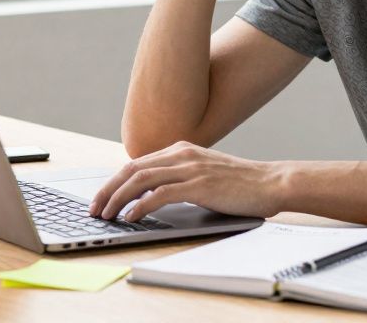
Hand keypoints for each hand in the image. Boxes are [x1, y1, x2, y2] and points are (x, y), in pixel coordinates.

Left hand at [88, 142, 284, 222]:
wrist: (271, 182)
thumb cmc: (240, 183)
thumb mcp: (204, 173)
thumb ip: (179, 177)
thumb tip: (150, 195)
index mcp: (180, 149)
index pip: (136, 163)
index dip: (114, 181)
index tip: (101, 197)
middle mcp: (182, 154)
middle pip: (132, 169)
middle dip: (108, 189)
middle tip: (94, 208)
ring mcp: (190, 168)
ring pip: (141, 180)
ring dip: (118, 198)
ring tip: (106, 214)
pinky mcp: (199, 185)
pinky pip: (161, 194)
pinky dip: (141, 205)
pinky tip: (131, 216)